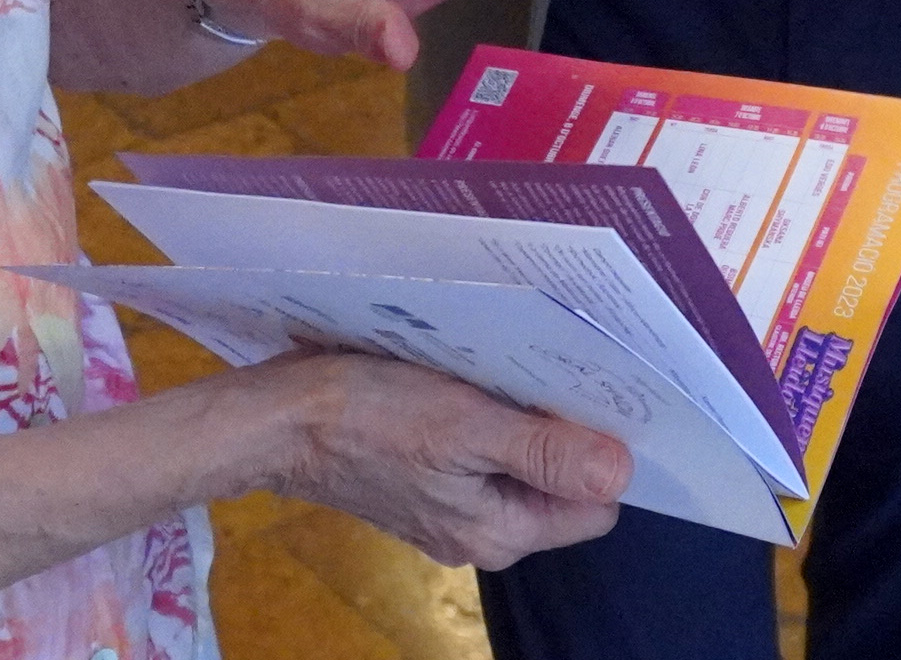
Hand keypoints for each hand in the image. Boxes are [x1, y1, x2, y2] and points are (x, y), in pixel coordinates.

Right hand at [246, 350, 629, 568]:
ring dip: (524, 418)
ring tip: (515, 367)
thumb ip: (544, 453)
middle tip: (555, 370)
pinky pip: (479, 453)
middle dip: (562, 432)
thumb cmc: (371, 416)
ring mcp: (449, 509)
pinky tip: (473, 378)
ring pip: (518, 464)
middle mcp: (480, 533)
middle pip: (558, 485)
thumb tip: (621, 471)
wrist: (279, 419)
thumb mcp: (465, 426)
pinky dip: (485, 417)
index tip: (597, 397)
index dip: (602, 454)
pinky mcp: (422, 481)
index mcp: (499, 532)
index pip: (594, 505)